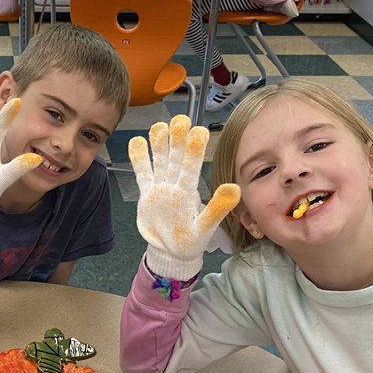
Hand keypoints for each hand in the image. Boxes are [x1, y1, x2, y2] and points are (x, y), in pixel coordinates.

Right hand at [129, 115, 240, 280]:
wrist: (170, 252)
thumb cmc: (190, 241)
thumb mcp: (204, 228)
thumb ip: (217, 209)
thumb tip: (235, 188)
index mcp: (188, 192)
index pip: (191, 168)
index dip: (194, 151)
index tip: (198, 131)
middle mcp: (175, 185)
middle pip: (175, 159)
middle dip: (177, 140)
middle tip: (181, 120)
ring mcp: (160, 188)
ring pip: (159, 161)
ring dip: (159, 144)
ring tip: (160, 126)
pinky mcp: (147, 193)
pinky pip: (142, 173)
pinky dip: (139, 159)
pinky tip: (137, 141)